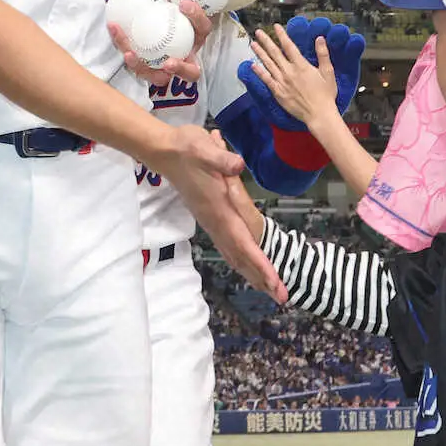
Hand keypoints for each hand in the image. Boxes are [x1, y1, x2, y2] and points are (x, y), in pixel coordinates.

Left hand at [108, 0, 214, 87]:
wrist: (156, 20)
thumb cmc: (168, 7)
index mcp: (196, 35)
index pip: (203, 28)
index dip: (197, 17)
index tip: (183, 3)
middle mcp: (186, 56)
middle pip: (192, 72)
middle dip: (181, 68)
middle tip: (169, 61)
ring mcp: (167, 68)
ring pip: (163, 80)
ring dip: (147, 71)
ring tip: (131, 56)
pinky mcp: (150, 72)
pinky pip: (140, 71)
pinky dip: (129, 59)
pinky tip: (120, 42)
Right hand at [153, 127, 285, 303]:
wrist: (164, 151)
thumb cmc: (186, 148)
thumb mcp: (203, 148)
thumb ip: (220, 158)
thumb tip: (237, 164)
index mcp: (219, 210)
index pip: (243, 243)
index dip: (260, 264)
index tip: (275, 283)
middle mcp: (215, 221)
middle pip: (241, 256)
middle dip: (261, 277)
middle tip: (282, 297)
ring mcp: (211, 221)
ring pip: (234, 254)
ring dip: (252, 272)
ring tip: (270, 289)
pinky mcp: (209, 217)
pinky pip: (228, 246)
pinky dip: (241, 261)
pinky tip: (246, 266)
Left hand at [239, 16, 365, 130]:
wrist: (318, 114)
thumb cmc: (326, 94)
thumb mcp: (328, 72)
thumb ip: (323, 54)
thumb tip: (320, 38)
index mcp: (301, 65)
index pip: (289, 46)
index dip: (281, 35)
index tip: (275, 26)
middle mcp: (289, 72)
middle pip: (275, 53)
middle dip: (266, 41)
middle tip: (258, 32)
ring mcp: (282, 82)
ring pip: (268, 64)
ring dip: (260, 53)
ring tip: (253, 44)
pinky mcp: (278, 93)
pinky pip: (266, 80)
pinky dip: (259, 72)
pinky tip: (253, 65)